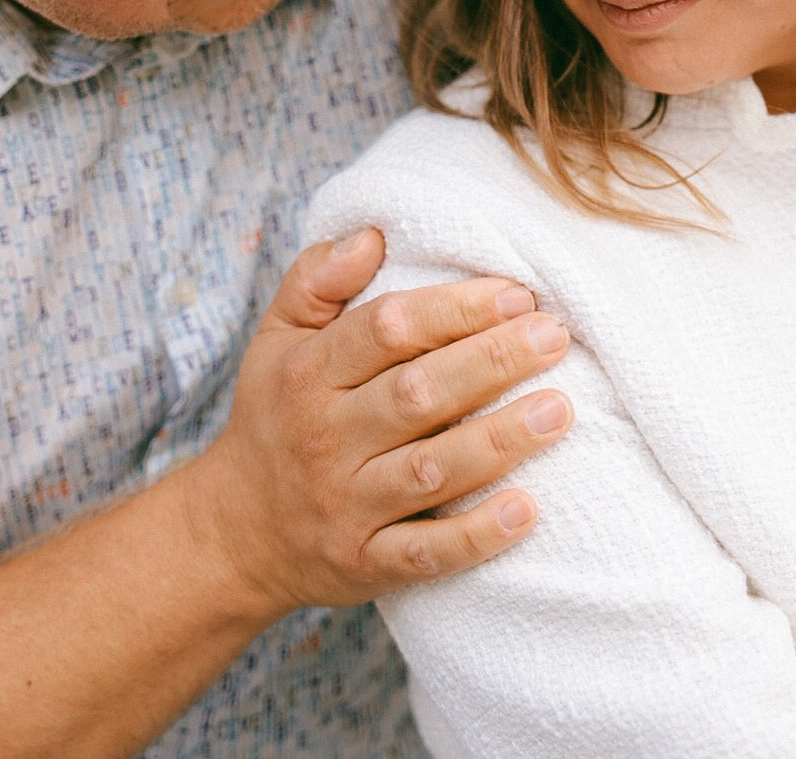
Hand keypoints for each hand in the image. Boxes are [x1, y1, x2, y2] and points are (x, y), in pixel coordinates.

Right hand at [187, 228, 571, 619]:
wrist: (236, 530)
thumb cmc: (275, 413)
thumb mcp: (276, 336)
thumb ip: (317, 277)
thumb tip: (372, 232)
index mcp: (309, 373)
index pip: (385, 330)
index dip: (454, 309)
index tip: (516, 294)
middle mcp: (327, 436)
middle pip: (418, 394)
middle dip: (492, 362)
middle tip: (554, 338)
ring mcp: (346, 503)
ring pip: (431, 471)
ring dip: (498, 440)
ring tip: (559, 411)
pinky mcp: (366, 563)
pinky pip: (426, 554)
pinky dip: (477, 536)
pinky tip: (528, 510)